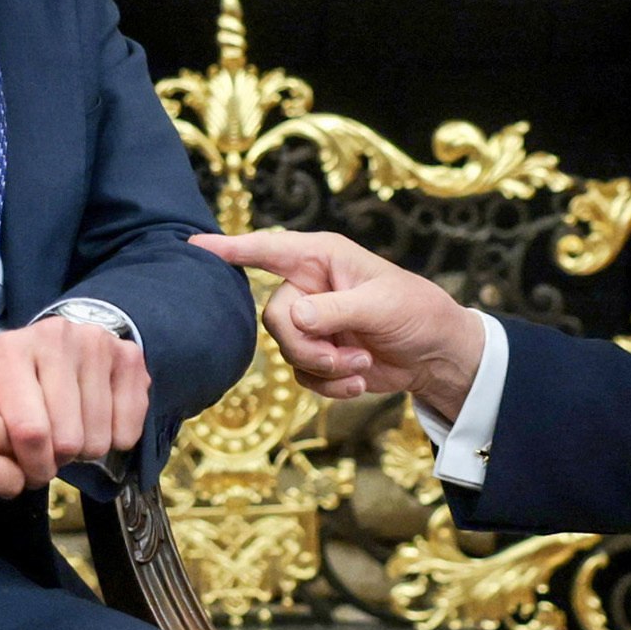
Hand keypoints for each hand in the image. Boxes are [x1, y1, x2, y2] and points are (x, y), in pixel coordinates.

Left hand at [0, 316, 150, 489]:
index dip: (33, 466)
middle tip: (52, 450)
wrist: (49, 343)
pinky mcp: (129, 354)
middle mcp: (55, 337)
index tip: (33, 474)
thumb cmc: (13, 381)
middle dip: (59, 458)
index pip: (29, 431)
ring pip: (99, 436)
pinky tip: (100, 422)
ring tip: (72, 431)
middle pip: (68, 438)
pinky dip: (117, 437)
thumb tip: (5, 474)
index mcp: (9, 352)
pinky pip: (130, 424)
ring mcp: (97, 343)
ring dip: (86, 449)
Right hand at [190, 230, 484, 418]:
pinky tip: (358, 380)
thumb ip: (335, 309)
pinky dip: (329, 384)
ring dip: (325, 367)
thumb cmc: (417, 312)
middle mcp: (309, 285)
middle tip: (347, 355)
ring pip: (286, 350)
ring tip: (361, 363)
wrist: (436, 354)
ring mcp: (312, 321)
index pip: (267, 248)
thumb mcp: (381, 305)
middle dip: (308, 345)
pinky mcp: (317, 353)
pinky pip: (301, 374)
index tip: (194, 245)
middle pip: (274, 317)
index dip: (231, 248)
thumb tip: (294, 317)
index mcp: (321, 257)